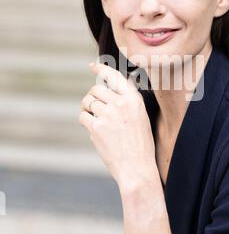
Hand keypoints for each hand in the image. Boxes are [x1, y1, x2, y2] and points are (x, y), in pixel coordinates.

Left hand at [78, 62, 158, 191]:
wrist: (136, 168)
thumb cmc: (140, 145)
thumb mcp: (141, 117)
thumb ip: (128, 101)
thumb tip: (114, 87)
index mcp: (134, 99)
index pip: (114, 77)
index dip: (101, 69)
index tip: (92, 66)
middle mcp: (121, 103)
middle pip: (96, 89)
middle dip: (93, 97)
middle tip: (94, 107)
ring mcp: (108, 114)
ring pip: (88, 101)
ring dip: (87, 108)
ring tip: (94, 119)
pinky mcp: (96, 127)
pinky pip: (83, 116)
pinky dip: (85, 121)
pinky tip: (93, 129)